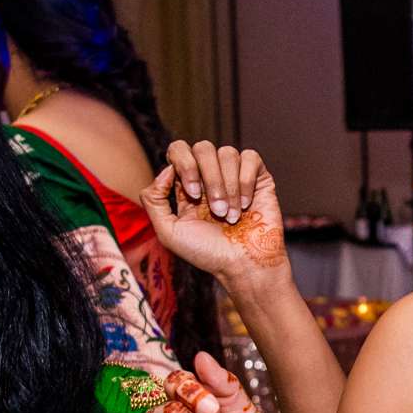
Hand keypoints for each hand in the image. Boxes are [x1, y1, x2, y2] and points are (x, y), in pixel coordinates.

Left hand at [142, 141, 289, 286]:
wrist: (244, 265)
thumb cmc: (208, 254)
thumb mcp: (168, 232)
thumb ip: (154, 200)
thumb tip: (166, 169)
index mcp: (187, 184)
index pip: (179, 151)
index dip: (184, 164)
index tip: (192, 195)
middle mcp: (210, 176)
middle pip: (203, 147)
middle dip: (208, 178)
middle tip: (215, 209)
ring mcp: (235, 175)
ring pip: (227, 153)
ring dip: (228, 187)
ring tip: (231, 216)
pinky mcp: (259, 178)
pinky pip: (250, 157)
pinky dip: (246, 182)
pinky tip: (247, 205)